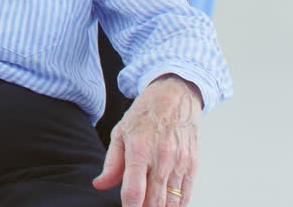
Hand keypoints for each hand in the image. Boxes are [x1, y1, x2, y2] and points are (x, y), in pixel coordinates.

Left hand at [92, 75, 202, 206]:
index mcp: (139, 149)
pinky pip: (186, 194)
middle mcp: (161, 158)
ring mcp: (179, 162)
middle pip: (154, 201)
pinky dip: (177, 206)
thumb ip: (111, 163)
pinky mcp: (192, 165)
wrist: (175, 96)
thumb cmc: (145, 114)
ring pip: (172, 202)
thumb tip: (100, 185)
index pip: (134, 190)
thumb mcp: (120, 133)